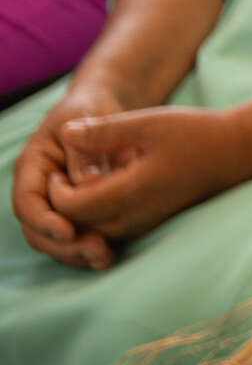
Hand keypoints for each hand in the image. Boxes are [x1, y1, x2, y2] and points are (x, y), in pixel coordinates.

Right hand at [13, 79, 132, 267]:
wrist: (105, 106)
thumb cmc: (93, 108)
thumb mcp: (88, 119)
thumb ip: (85, 151)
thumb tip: (87, 184)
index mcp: (33, 167)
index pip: (28, 202)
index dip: (44, 221)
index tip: (68, 231)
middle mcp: (40, 190)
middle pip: (37, 230)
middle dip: (62, 245)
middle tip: (95, 250)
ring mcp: (56, 204)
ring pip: (54, 240)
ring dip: (76, 253)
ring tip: (104, 258)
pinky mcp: (77, 212)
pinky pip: (75, 237)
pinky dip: (87, 249)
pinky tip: (110, 256)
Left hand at [41, 102, 251, 257]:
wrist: (239, 151)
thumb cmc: (198, 132)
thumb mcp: (150, 122)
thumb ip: (104, 131)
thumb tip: (65, 134)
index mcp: (132, 190)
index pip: (72, 207)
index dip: (55, 192)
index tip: (58, 170)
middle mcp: (136, 215)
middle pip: (80, 226)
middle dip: (62, 208)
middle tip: (60, 180)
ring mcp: (146, 223)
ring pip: (95, 233)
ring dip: (79, 217)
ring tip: (78, 188)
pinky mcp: (154, 223)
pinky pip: (113, 231)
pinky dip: (98, 220)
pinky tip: (103, 195)